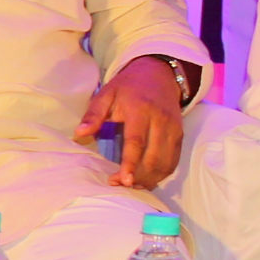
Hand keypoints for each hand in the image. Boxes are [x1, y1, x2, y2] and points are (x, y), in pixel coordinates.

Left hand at [78, 54, 193, 189]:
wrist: (159, 74)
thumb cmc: (128, 87)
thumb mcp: (106, 93)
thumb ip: (93, 114)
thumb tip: (79, 134)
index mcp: (140, 110)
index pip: (136, 141)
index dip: (130, 163)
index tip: (123, 180)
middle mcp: (161, 120)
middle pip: (153, 157)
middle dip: (138, 176)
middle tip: (119, 185)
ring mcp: (173, 129)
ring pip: (165, 163)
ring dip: (150, 179)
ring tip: (131, 185)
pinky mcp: (180, 135)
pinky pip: (173, 161)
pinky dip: (161, 174)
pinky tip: (146, 180)